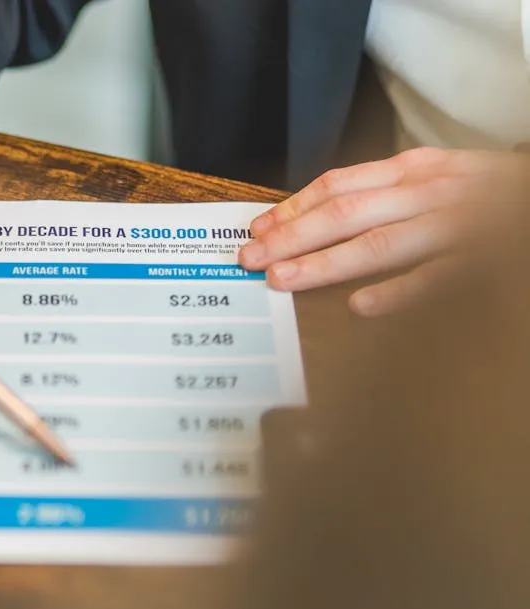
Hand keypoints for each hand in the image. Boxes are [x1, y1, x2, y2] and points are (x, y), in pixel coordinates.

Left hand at [238, 147, 526, 315]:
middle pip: (344, 214)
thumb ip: (387, 194)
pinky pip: (435, 277)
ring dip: (324, 263)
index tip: (257, 229)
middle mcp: (426, 192)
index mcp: (412, 170)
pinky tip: (360, 307)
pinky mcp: (483, 257)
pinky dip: (396, 292)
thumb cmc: (489, 191)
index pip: (338, 186)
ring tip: (281, 280)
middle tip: (250, 259)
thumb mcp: (437, 178)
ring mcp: (454, 225)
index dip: (292, 208)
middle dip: (291, 238)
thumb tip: (324, 220)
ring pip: (378, 244)